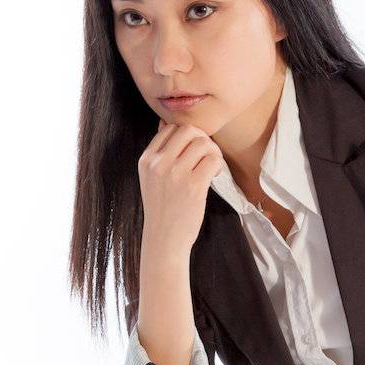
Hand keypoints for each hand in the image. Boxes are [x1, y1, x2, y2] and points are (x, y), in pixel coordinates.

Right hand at [138, 119, 227, 253]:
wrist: (164, 240)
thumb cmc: (162, 210)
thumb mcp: (151, 179)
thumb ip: (159, 153)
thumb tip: (166, 124)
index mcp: (146, 160)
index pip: (169, 128)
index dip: (186, 135)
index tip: (193, 150)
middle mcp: (158, 164)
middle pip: (187, 130)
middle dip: (201, 138)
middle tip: (206, 155)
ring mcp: (175, 174)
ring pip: (202, 143)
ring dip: (212, 151)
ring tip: (212, 165)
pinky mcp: (193, 186)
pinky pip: (212, 160)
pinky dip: (218, 163)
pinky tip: (215, 174)